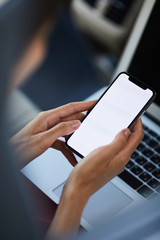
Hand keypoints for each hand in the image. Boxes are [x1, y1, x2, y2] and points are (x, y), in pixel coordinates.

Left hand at [9, 101, 95, 167]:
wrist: (13, 156)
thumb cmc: (22, 148)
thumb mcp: (43, 140)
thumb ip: (60, 130)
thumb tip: (76, 124)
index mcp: (47, 118)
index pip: (69, 108)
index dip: (83, 105)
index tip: (93, 103)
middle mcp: (48, 122)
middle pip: (69, 118)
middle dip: (82, 121)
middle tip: (94, 123)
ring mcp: (48, 130)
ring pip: (67, 130)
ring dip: (75, 137)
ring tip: (84, 141)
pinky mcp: (47, 139)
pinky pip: (61, 142)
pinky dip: (67, 148)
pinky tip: (72, 156)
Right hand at [48, 120, 143, 237]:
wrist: (77, 189)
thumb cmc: (87, 174)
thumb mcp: (103, 153)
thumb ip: (117, 142)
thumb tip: (126, 132)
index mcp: (122, 157)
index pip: (137, 138)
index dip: (138, 125)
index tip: (135, 117)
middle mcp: (120, 161)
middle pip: (130, 142)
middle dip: (129, 129)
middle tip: (124, 120)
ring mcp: (113, 164)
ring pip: (120, 147)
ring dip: (119, 136)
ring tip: (112, 128)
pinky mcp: (105, 166)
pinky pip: (112, 152)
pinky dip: (110, 143)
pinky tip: (101, 141)